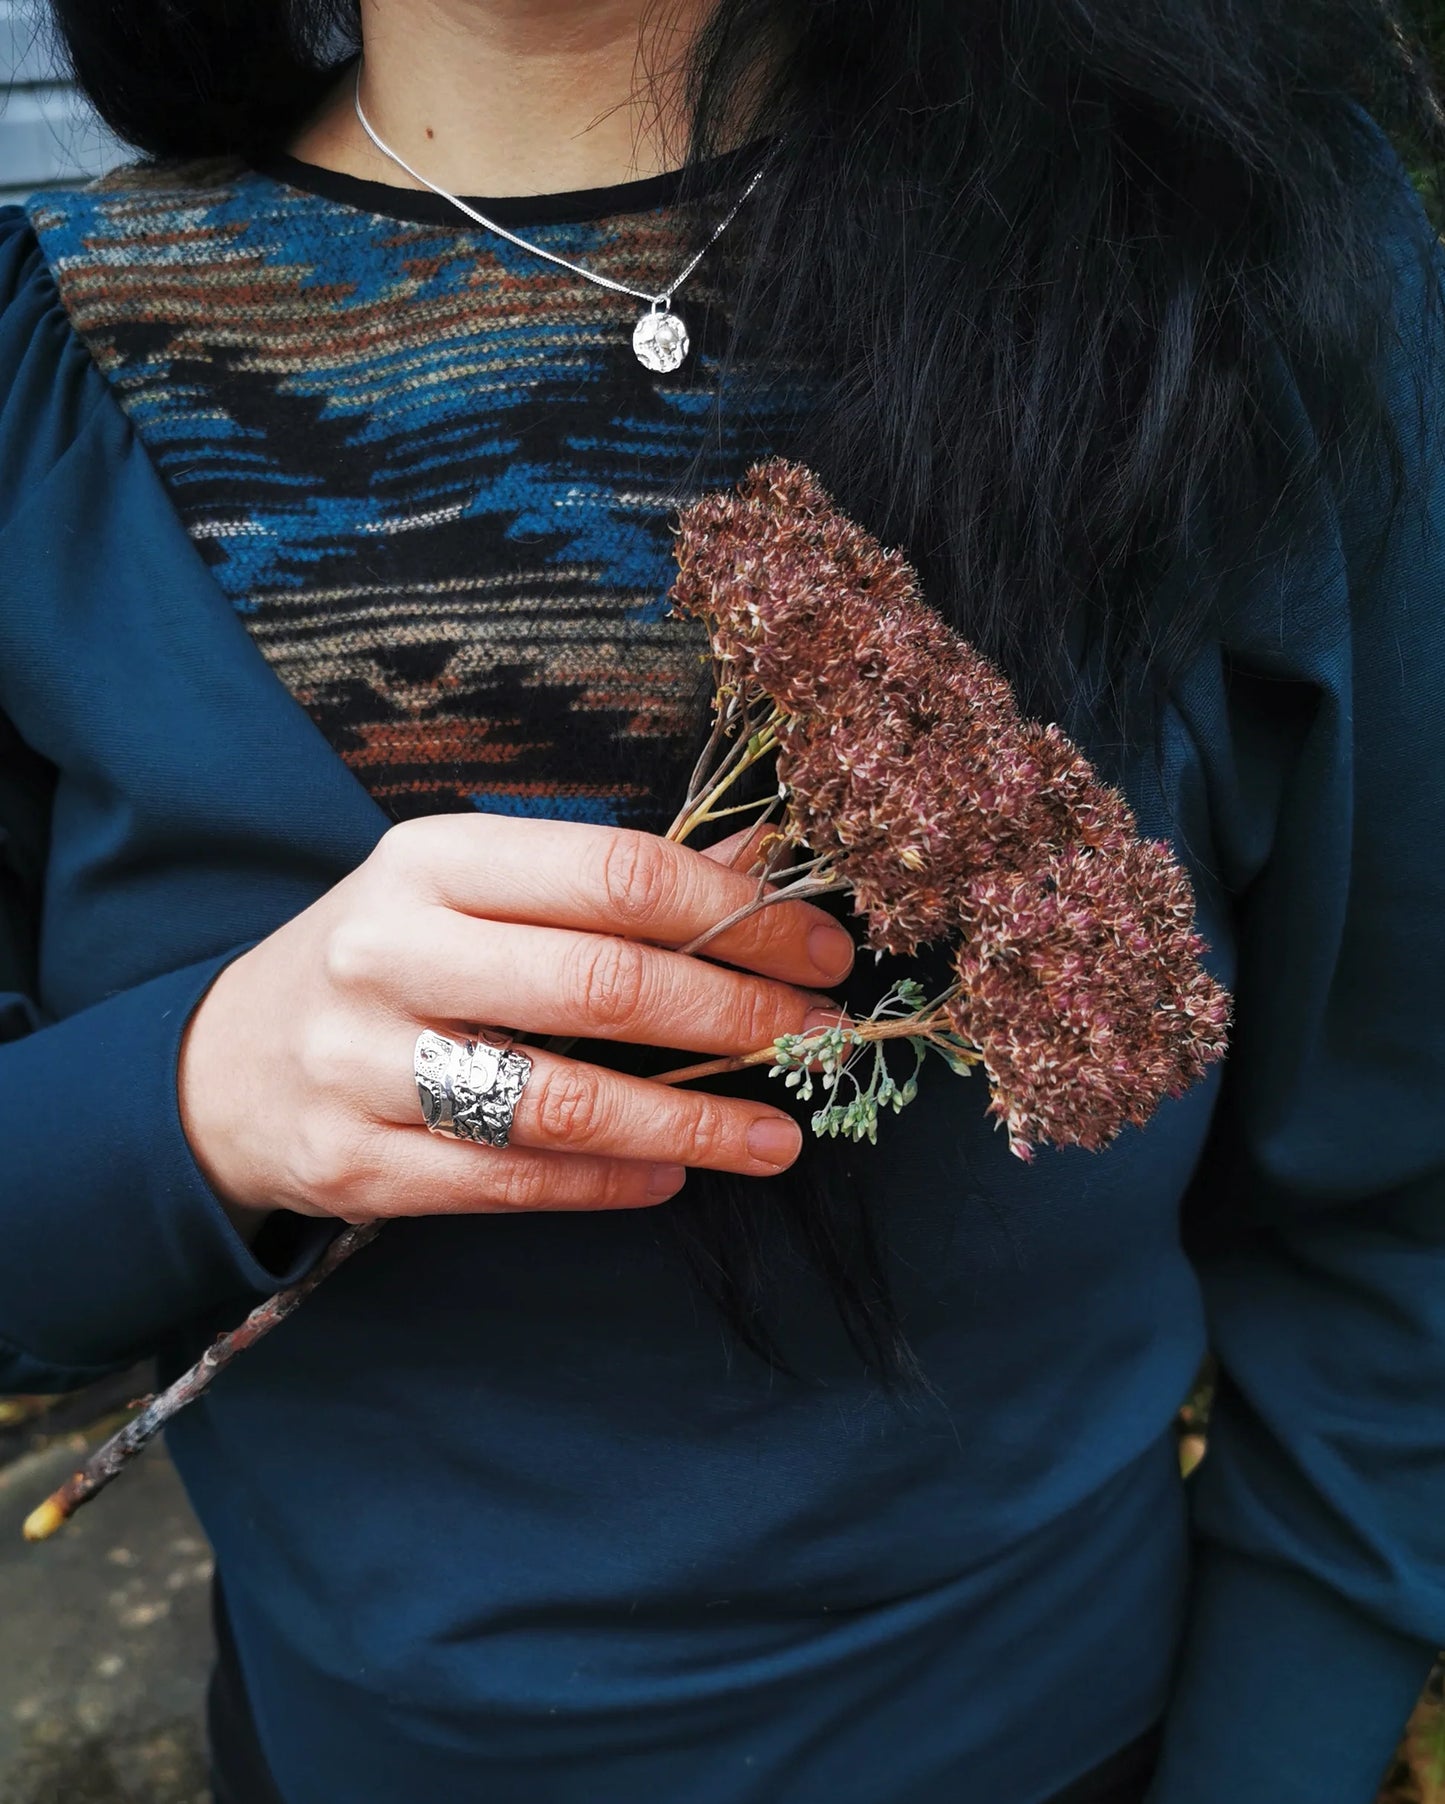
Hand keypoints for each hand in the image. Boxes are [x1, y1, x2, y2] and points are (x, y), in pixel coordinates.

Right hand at [178, 815, 854, 1230]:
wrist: (229, 1060)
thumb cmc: (390, 959)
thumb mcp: (474, 888)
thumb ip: (610, 880)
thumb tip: (764, 860)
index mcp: (433, 859)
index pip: (616, 874)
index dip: (736, 913)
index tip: (818, 949)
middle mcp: (390, 951)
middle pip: (601, 986)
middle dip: (735, 1015)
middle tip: (818, 1038)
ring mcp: (363, 1064)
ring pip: (561, 1102)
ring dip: (693, 1123)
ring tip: (778, 1136)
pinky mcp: (355, 1164)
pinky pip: (514, 1182)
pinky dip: (613, 1182)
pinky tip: (676, 1173)